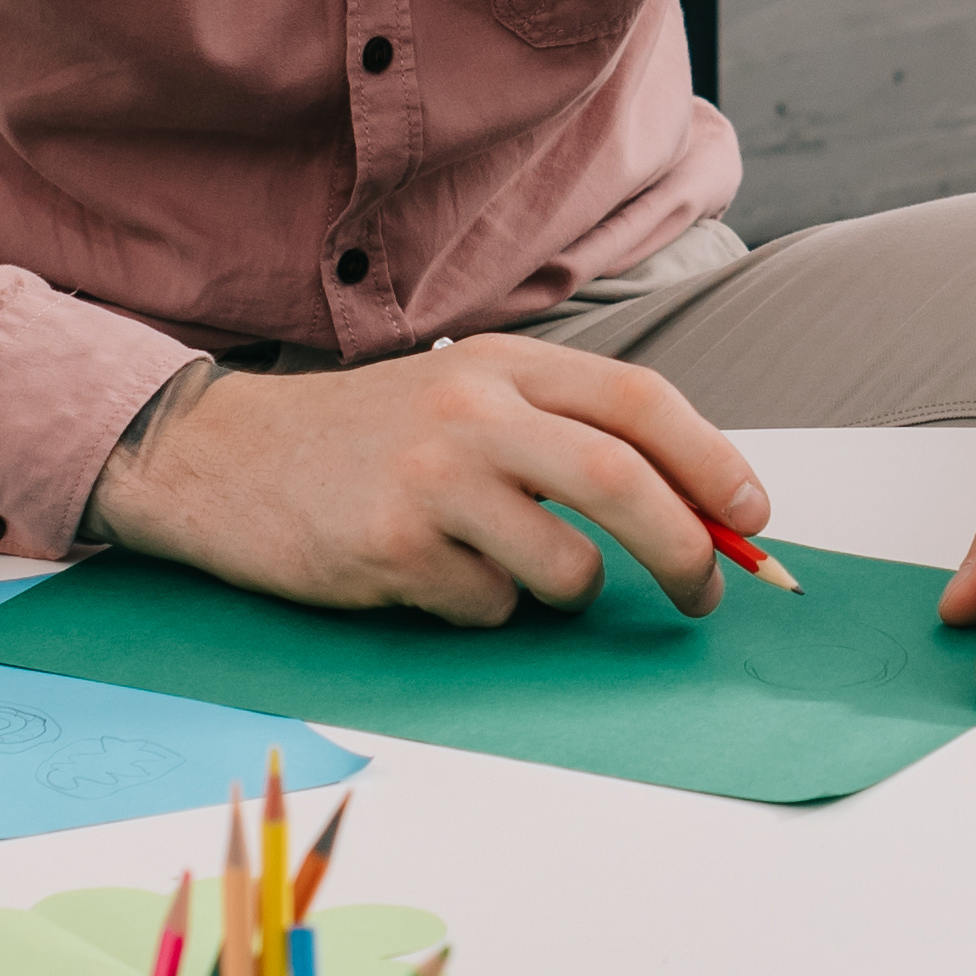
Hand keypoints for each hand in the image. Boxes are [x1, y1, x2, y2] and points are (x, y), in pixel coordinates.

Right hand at [97, 338, 762, 626]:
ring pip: (565, 566)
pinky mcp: (390, 548)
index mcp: (505, 365)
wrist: (223, 456)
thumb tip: (692, 504)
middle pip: (624, 482)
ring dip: (570, 593)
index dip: (713, 462)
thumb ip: (562, 433)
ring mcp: (430, 481)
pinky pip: (488, 608)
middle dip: (686, 549)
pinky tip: (432, 575)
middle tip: (705, 591)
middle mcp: (472, 411)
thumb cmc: (366, 438)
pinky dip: (486, 609)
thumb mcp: (465, 398)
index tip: (752, 516)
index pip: (640, 402)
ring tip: (522, 575)